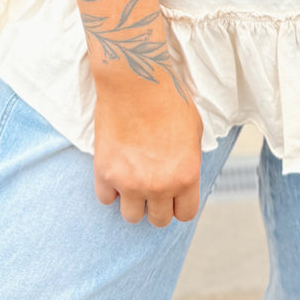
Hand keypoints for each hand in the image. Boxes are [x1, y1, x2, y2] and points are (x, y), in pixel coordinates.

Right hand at [92, 75, 203, 225]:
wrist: (135, 80)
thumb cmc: (168, 99)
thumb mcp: (194, 132)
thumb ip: (188, 162)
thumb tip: (182, 179)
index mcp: (186, 176)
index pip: (185, 214)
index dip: (179, 204)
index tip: (173, 195)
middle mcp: (159, 185)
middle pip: (158, 220)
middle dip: (157, 205)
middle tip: (152, 186)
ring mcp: (130, 182)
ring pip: (131, 216)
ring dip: (133, 201)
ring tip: (133, 180)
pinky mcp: (105, 172)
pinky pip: (106, 198)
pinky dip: (110, 188)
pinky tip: (116, 170)